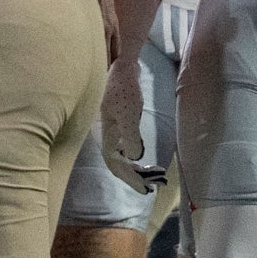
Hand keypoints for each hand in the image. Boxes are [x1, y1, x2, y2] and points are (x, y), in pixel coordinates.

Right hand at [99, 54, 161, 193]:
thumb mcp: (128, 115)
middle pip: (116, 162)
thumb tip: (135, 158)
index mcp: (107, 135)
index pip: (115, 164)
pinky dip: (132, 155)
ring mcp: (111, 129)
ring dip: (133, 167)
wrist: (120, 68)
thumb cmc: (124, 90)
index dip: (129, 178)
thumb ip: (131, 138)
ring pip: (119, 155)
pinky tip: (138, 157)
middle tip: (149, 187)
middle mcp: (107, 135)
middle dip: (132, 176)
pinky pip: (123, 146)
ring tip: (148, 175)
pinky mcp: (117, 122)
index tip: (144, 189)